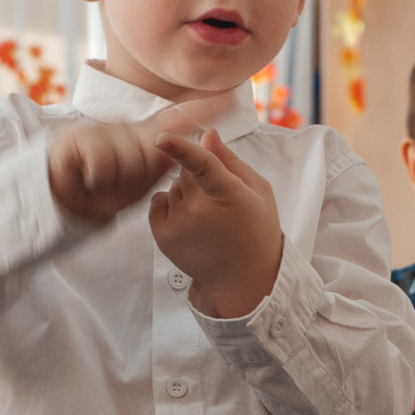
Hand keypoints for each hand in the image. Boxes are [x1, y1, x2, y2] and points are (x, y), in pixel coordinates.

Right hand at [47, 100, 231, 223]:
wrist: (60, 199)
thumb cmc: (103, 193)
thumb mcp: (137, 185)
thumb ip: (158, 167)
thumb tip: (178, 156)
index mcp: (146, 139)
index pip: (178, 120)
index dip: (204, 109)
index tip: (232, 98)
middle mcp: (128, 130)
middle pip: (153, 150)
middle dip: (140, 175)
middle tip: (121, 185)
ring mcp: (103, 131)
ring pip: (127, 158)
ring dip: (116, 181)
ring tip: (101, 184)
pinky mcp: (78, 140)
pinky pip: (101, 162)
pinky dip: (96, 178)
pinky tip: (87, 179)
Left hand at [150, 128, 283, 318]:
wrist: (244, 278)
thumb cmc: (256, 231)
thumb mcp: (258, 191)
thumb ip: (230, 160)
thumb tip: (207, 136)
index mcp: (228, 194)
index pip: (201, 165)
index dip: (180, 148)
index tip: (161, 138)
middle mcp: (200, 211)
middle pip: (185, 171)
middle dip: (197, 176)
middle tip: (216, 198)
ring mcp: (179, 225)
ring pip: (171, 186)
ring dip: (185, 192)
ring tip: (207, 216)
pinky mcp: (164, 237)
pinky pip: (157, 202)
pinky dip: (169, 205)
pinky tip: (190, 219)